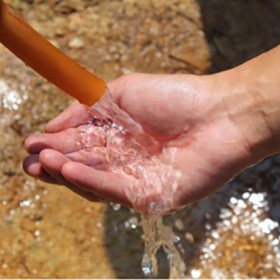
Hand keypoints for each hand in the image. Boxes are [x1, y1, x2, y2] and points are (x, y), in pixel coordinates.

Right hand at [23, 73, 254, 214]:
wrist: (221, 115)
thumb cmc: (177, 98)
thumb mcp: (124, 92)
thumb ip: (88, 107)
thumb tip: (53, 124)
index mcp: (121, 135)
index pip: (82, 144)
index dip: (56, 145)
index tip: (31, 143)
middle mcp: (127, 159)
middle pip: (85, 167)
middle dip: (55, 165)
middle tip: (30, 161)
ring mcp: (139, 179)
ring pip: (96, 184)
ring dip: (68, 174)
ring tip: (44, 162)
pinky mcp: (153, 196)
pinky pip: (117, 192)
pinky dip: (92, 182)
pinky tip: (69, 170)